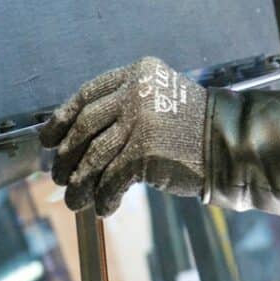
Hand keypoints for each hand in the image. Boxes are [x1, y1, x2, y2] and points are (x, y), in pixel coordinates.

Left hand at [39, 57, 207, 216]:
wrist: (230, 143)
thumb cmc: (195, 128)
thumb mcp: (159, 101)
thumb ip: (125, 108)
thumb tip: (77, 139)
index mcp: (138, 74)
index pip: (87, 94)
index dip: (63, 118)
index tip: (49, 139)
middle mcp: (136, 92)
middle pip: (84, 126)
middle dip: (67, 155)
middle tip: (60, 175)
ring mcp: (140, 120)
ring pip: (93, 156)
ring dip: (80, 182)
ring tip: (76, 199)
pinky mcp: (144, 151)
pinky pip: (111, 178)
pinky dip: (104, 196)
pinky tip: (104, 206)